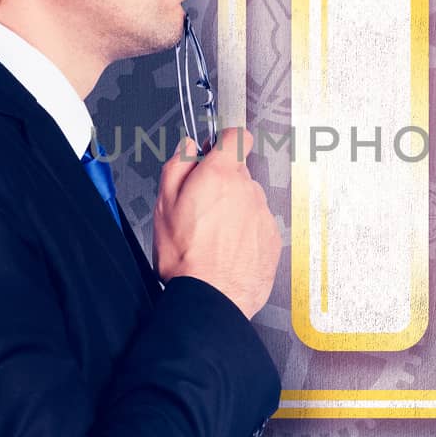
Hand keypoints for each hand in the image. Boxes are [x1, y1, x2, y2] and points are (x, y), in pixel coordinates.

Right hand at [152, 127, 280, 319]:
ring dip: (234, 209)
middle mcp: (247, 190)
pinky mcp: (272, 238)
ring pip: (248, 200)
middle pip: (239, 173)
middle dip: (222, 183)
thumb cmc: (185, 257)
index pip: (236, 137)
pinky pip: (258, 224)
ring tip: (213, 235)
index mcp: (220, 175)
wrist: (211, 298)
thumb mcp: (164, 205)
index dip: (224, 142)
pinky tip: (227, 249)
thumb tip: (187, 147)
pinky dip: (245, 232)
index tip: (215, 152)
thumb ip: (177, 166)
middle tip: (201, 207)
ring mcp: (262, 214)